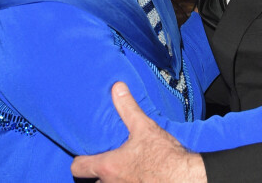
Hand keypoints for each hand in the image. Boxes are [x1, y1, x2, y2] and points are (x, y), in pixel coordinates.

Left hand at [71, 82, 205, 181]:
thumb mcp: (144, 127)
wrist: (183, 178)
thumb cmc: (163, 156)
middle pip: (93, 181)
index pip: (78, 167)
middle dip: (98, 171)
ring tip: (121, 166)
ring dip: (112, 179)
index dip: (80, 159)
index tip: (85, 152)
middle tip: (105, 157)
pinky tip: (136, 173)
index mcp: (108, 167)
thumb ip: (127, 108)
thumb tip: (117, 88)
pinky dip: (127, 181)